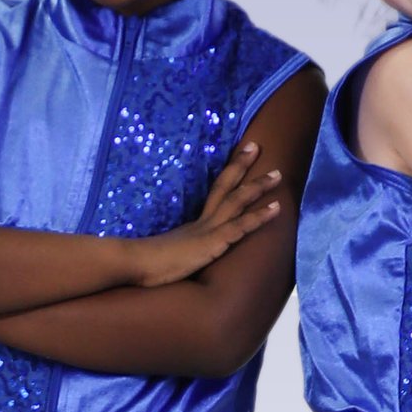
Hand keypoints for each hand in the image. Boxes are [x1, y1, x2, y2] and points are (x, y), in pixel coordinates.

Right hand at [127, 139, 282, 289]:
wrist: (133, 263)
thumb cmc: (143, 265)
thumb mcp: (165, 256)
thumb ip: (174, 252)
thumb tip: (173, 253)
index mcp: (193, 225)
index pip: (214, 195)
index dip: (228, 177)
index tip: (238, 158)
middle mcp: (202, 222)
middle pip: (225, 187)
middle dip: (241, 166)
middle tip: (256, 146)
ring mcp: (207, 231)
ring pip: (237, 201)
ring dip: (258, 187)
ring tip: (278, 174)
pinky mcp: (211, 243)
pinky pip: (240, 227)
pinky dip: (259, 217)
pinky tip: (276, 208)